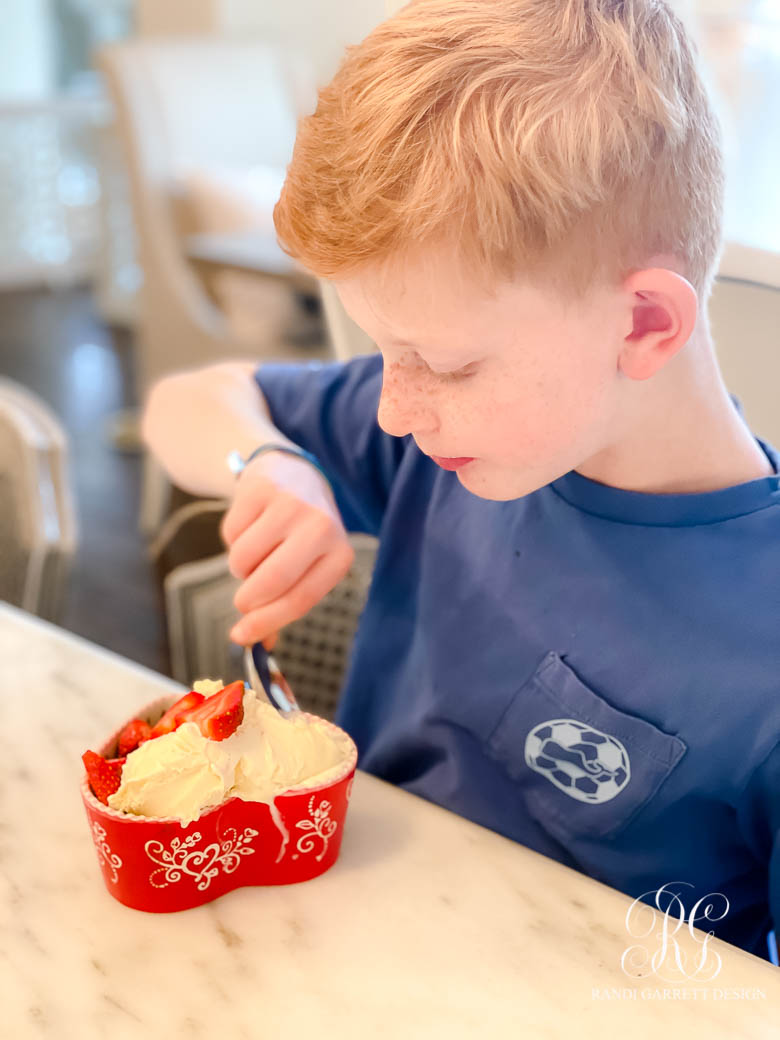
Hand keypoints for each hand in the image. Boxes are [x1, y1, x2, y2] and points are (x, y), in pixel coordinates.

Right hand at [220, 451, 354, 646]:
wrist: (294, 476)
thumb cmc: (300, 536)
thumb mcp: (307, 568)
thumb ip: (286, 604)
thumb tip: (260, 644)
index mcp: (340, 555)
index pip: (300, 600)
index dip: (267, 623)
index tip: (242, 638)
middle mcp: (322, 528)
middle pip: (272, 583)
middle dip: (247, 601)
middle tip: (242, 602)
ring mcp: (292, 505)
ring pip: (243, 561)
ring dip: (239, 568)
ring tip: (255, 552)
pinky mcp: (262, 489)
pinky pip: (230, 534)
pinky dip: (232, 540)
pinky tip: (250, 525)